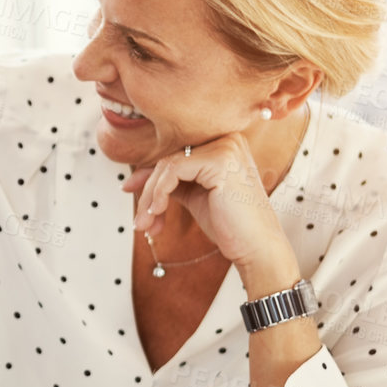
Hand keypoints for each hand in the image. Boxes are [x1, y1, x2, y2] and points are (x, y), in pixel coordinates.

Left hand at [122, 134, 292, 282]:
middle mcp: (227, 139)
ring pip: (167, 165)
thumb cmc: (229, 225)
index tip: (129, 190)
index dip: (149, 173)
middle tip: (139, 219)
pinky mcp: (219, 160)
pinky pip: (173, 171)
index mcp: (224, 143)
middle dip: (146, 189)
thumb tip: (137, 178)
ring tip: (145, 224)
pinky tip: (157, 213)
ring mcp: (225, 147)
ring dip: (149, 197)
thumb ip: (173, 181)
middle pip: (169, 157)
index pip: (175, 152)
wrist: (256, 247)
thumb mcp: (195, 195)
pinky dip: (158, 193)